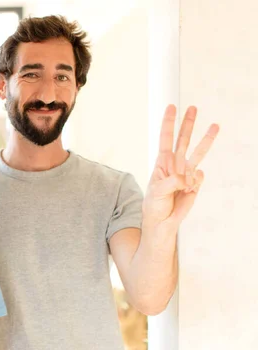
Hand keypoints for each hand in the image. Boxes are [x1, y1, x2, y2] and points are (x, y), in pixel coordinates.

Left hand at [143, 105, 218, 228]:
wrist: (163, 221)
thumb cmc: (155, 204)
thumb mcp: (157, 192)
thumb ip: (173, 181)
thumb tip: (188, 176)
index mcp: (161, 162)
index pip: (165, 139)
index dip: (168, 123)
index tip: (172, 107)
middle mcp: (175, 164)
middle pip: (183, 140)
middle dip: (188, 124)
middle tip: (193, 108)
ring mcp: (186, 173)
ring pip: (198, 152)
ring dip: (206, 139)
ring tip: (215, 125)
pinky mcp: (195, 183)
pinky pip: (199, 177)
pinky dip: (195, 183)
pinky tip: (188, 189)